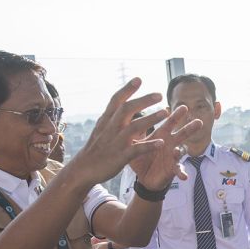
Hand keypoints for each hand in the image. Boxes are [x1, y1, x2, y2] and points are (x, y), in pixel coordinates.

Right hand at [67, 78, 199, 186]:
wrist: (84, 169)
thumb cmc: (96, 147)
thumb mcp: (101, 128)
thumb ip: (112, 116)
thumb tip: (120, 102)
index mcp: (106, 121)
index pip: (116, 101)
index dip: (127, 89)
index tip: (139, 79)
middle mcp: (111, 129)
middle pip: (127, 110)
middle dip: (143, 100)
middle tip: (159, 94)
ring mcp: (116, 142)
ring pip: (134, 127)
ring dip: (150, 119)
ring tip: (165, 112)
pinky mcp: (121, 157)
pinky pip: (137, 150)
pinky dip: (149, 145)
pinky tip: (162, 142)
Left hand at [132, 105, 202, 190]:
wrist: (144, 177)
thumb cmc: (142, 157)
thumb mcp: (137, 143)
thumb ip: (135, 130)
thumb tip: (127, 114)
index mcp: (162, 135)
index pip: (170, 122)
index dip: (176, 115)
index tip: (184, 107)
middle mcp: (170, 144)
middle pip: (182, 134)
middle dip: (190, 128)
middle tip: (199, 122)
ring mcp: (173, 157)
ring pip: (182, 151)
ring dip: (182, 151)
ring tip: (179, 151)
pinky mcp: (172, 169)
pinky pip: (178, 170)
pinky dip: (181, 173)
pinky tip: (184, 176)